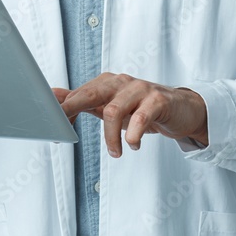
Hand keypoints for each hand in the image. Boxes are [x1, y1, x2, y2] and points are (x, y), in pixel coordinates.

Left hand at [54, 74, 207, 157]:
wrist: (182, 109)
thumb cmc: (142, 108)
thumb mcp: (110, 105)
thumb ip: (82, 101)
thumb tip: (53, 97)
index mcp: (107, 83)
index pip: (79, 93)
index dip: (65, 111)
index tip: (55, 130)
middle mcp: (122, 82)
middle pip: (91, 93)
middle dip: (73, 110)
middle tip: (64, 132)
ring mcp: (140, 89)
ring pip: (114, 110)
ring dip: (111, 137)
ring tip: (116, 152)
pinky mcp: (158, 100)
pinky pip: (141, 117)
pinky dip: (134, 135)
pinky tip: (133, 144)